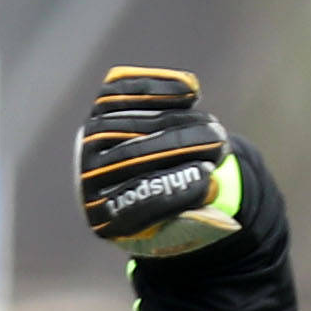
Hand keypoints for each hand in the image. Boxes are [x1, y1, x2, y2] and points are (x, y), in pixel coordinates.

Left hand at [78, 67, 239, 257]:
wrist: (141, 173)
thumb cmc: (172, 202)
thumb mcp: (183, 222)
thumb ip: (194, 215)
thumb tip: (210, 188)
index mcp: (106, 217)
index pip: (137, 204)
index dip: (176, 191)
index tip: (210, 181)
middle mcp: (91, 176)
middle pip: (136, 156)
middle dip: (185, 146)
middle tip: (219, 143)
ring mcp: (93, 138)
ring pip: (136, 122)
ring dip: (182, 120)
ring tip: (213, 127)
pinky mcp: (102, 106)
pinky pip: (130, 90)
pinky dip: (162, 88)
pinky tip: (191, 92)